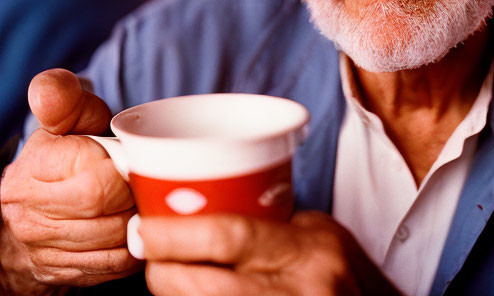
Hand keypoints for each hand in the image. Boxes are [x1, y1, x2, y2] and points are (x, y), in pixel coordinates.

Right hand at [0, 69, 140, 294]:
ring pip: (113, 241)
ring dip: (139, 219)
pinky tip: (138, 225)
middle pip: (105, 208)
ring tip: (144, 197)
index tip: (135, 156)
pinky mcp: (64, 273)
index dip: (126, 167)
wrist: (38, 204)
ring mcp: (44, 249)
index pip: (95, 179)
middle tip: (148, 176)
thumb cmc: (69, 149)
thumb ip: (65, 98)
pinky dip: (135, 245)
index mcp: (33, 170)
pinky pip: (114, 265)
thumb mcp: (68, 117)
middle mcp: (30, 214)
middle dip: (135, 191)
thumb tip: (47, 90)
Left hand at [141, 211, 402, 295]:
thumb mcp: (319, 232)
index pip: (231, 238)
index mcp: (309, 252)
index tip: (145, 229)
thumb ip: (270, 224)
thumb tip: (205, 210)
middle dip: (162, 273)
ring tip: (162, 275)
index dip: (177, 236)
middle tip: (146, 252)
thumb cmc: (343, 269)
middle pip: (205, 287)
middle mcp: (298, 293)